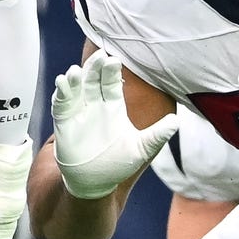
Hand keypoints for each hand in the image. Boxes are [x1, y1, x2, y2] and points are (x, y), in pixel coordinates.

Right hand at [52, 49, 178, 198]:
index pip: (112, 82)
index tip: (114, 60)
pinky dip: (62, 93)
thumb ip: (157, 135)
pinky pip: (62, 104)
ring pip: (76, 88)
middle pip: (93, 79)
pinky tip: (63, 83)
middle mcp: (95, 104)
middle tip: (99, 56)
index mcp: (113, 106)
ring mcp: (79, 112)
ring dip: (75, 78)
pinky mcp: (64, 122)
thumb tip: (176, 122)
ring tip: (77, 71)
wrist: (95, 182)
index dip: (112, 71)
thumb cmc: (118, 163)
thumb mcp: (141, 148)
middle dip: (95, 67)